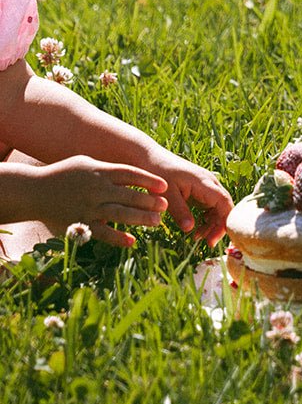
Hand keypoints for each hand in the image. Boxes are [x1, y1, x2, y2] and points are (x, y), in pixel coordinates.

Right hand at [28, 155, 168, 247]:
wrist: (34, 191)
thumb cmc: (63, 174)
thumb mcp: (86, 163)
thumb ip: (107, 168)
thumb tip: (130, 172)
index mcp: (99, 171)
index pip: (129, 174)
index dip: (148, 180)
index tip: (164, 185)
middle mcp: (96, 189)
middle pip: (128, 194)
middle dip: (149, 200)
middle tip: (166, 206)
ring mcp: (88, 208)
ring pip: (119, 214)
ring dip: (140, 218)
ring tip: (158, 221)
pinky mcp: (79, 224)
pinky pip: (102, 233)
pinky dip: (118, 238)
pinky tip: (132, 241)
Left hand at [145, 147, 232, 245]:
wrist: (151, 159)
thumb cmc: (159, 173)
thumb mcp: (167, 195)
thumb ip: (180, 212)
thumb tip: (190, 229)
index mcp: (204, 183)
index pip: (225, 203)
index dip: (224, 222)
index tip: (212, 241)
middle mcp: (210, 183)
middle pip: (224, 207)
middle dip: (219, 227)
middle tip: (206, 244)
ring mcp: (206, 186)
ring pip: (219, 208)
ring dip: (213, 224)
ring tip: (197, 238)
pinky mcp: (201, 190)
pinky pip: (210, 206)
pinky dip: (207, 219)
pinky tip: (195, 230)